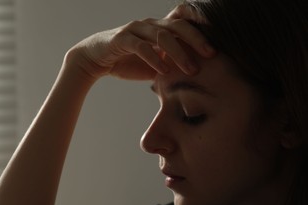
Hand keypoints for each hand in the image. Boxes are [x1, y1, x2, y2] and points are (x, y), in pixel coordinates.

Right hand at [66, 5, 214, 81]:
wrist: (95, 60)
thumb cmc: (127, 61)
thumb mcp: (153, 64)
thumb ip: (170, 65)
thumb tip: (193, 77)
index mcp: (159, 27)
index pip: (183, 18)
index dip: (200, 22)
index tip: (219, 36)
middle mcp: (149, 24)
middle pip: (178, 25)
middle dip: (197, 39)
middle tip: (212, 54)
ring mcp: (135, 29)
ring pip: (162, 35)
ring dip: (179, 52)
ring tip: (191, 69)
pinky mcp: (122, 39)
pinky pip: (141, 46)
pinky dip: (154, 58)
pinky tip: (164, 70)